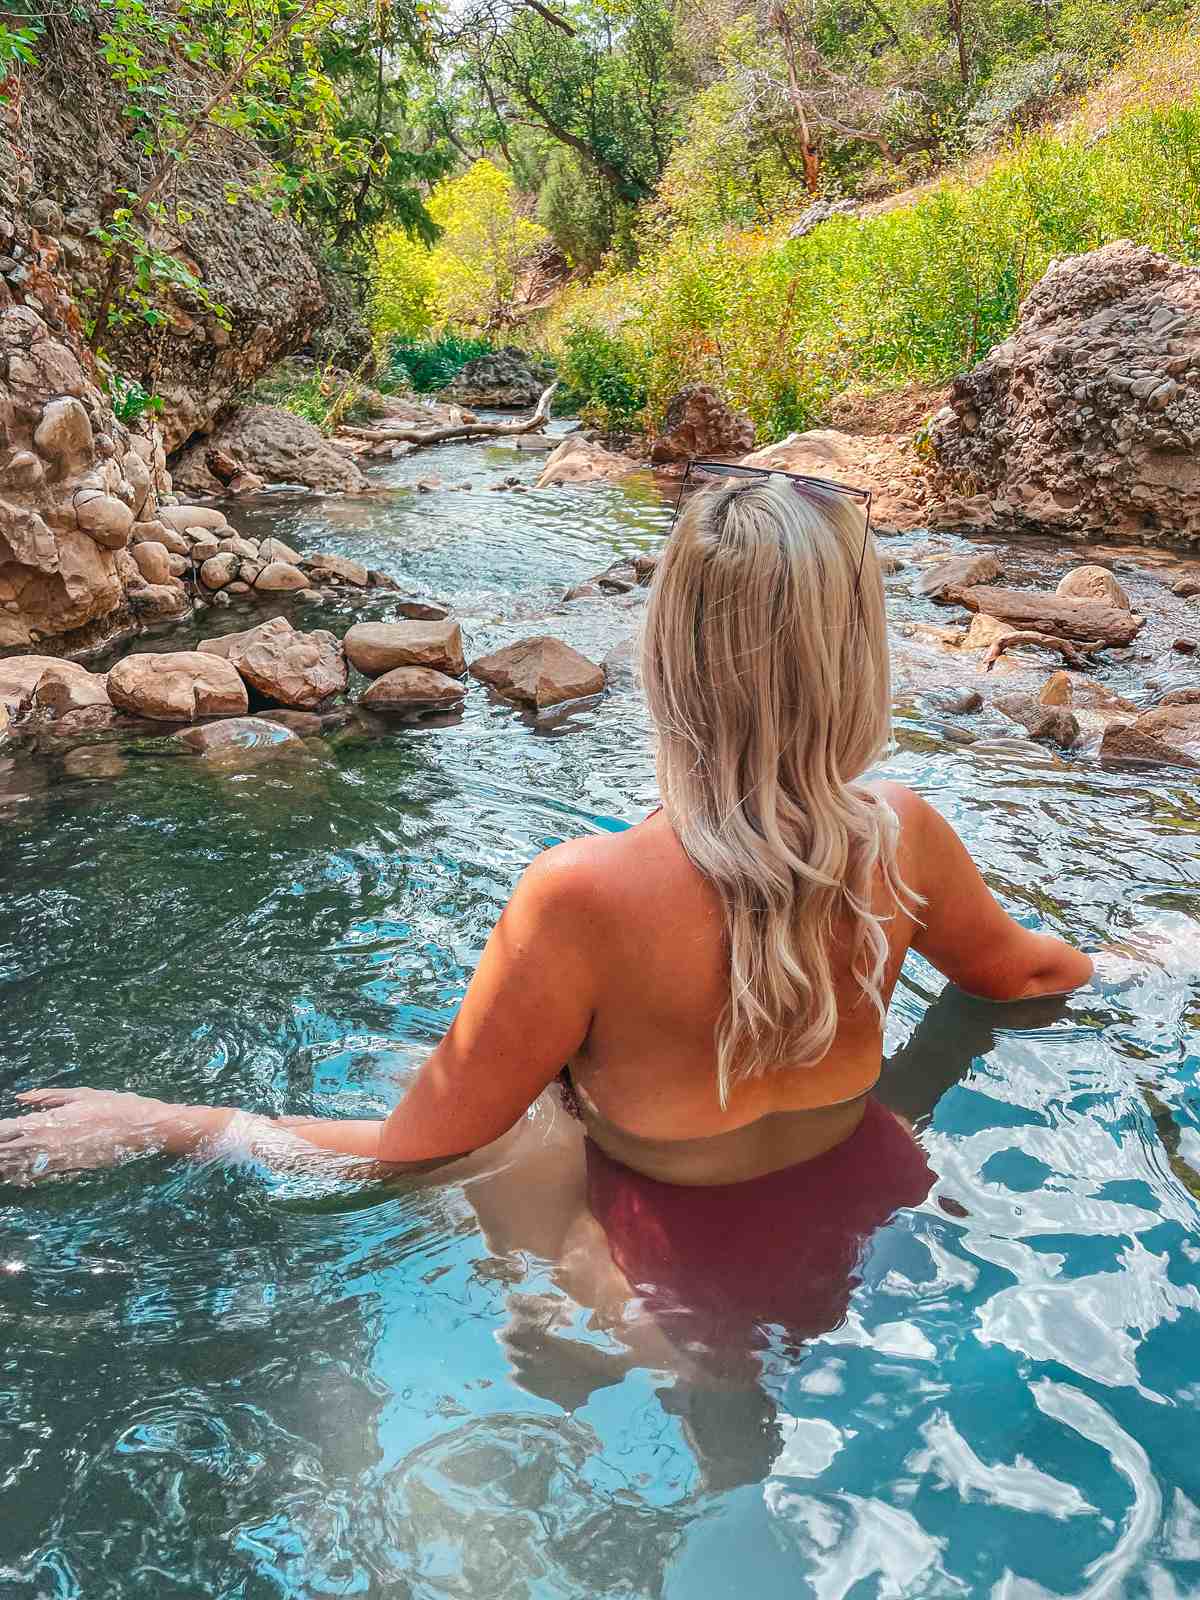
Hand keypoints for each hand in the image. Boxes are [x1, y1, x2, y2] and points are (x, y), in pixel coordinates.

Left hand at [0, 1087, 183, 1184]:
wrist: (143, 1131)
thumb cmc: (115, 1106)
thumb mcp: (82, 1094)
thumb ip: (48, 1096)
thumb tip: (21, 1097)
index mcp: (46, 1121)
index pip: (4, 1130)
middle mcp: (46, 1145)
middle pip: (5, 1154)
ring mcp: (56, 1162)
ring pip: (17, 1169)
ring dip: (6, 1166)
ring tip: (3, 1163)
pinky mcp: (67, 1173)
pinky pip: (36, 1178)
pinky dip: (22, 1175)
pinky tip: (16, 1174)